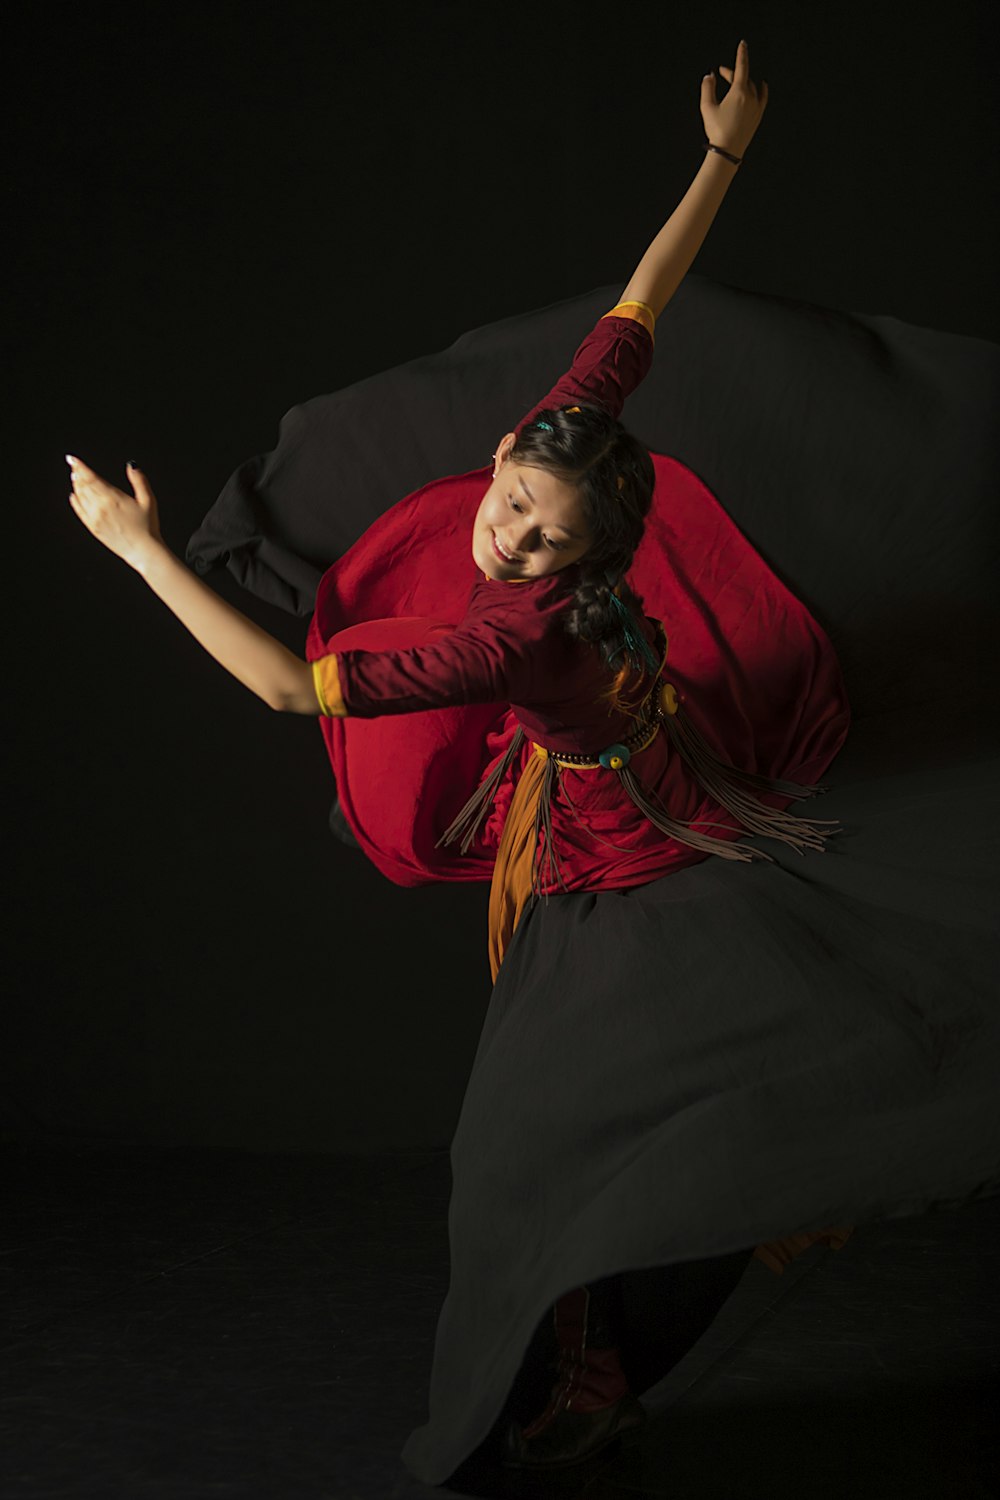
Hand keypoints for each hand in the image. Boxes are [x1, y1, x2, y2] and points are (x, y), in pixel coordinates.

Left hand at [67, 455, 163, 569]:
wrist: (142, 550)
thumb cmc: (148, 525)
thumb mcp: (148, 500)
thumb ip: (139, 480)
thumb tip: (132, 465)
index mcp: (112, 497)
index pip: (90, 477)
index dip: (80, 467)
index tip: (72, 459)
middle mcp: (100, 507)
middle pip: (83, 485)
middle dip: (78, 473)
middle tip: (74, 465)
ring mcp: (94, 518)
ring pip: (80, 497)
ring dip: (77, 485)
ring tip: (75, 477)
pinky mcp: (93, 528)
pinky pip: (79, 511)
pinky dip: (75, 502)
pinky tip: (74, 496)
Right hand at [700, 39, 768, 158]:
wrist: (728, 151)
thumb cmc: (717, 130)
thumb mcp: (707, 107)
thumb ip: (707, 88)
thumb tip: (709, 76)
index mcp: (739, 92)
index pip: (742, 67)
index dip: (741, 54)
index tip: (742, 44)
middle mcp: (751, 97)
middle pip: (744, 78)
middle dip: (733, 74)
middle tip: (722, 73)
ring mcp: (756, 107)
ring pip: (753, 87)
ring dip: (745, 81)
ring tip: (739, 79)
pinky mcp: (758, 116)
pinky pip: (763, 97)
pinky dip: (762, 89)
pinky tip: (762, 86)